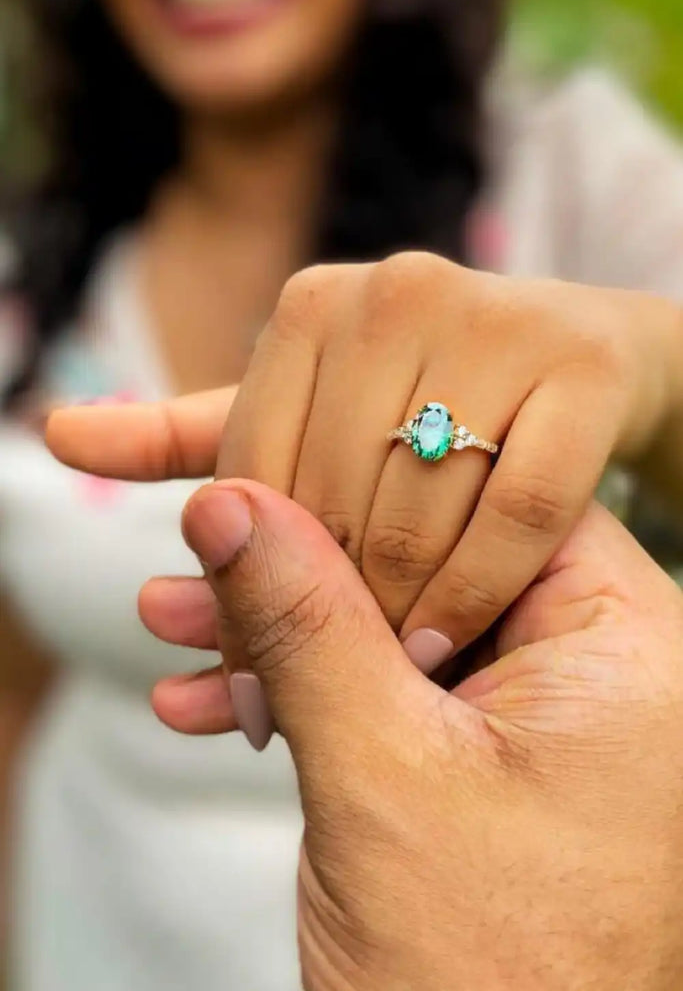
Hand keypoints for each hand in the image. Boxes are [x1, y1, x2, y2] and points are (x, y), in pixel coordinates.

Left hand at [48, 253, 680, 684]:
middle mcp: (397, 296)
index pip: (246, 471)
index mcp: (313, 308)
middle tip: (289, 715)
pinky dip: (478, 590)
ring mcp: (498, 323)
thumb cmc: (425, 396)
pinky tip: (449, 649)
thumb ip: (189, 432)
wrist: (582, 358)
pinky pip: (521, 509)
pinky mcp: (585, 366)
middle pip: (325, 498)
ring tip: (366, 693)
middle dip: (305, 621)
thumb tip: (57, 436)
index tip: (227, 683)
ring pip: (414, 510)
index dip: (234, 587)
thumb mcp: (303, 410)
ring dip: (387, 620)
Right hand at [178, 481, 682, 990]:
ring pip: (395, 624)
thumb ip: (305, 625)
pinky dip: (306, 693)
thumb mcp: (379, 776)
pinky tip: (213, 699)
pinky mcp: (486, 758)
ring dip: (280, 631)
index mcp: (622, 643)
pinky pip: (392, 691)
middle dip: (300, 563)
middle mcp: (595, 665)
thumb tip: (231, 503)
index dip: (364, 472)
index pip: (487, 498)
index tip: (257, 463)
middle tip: (199, 548)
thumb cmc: (490, 976)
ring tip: (175, 622)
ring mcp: (538, 714)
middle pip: (429, 556)